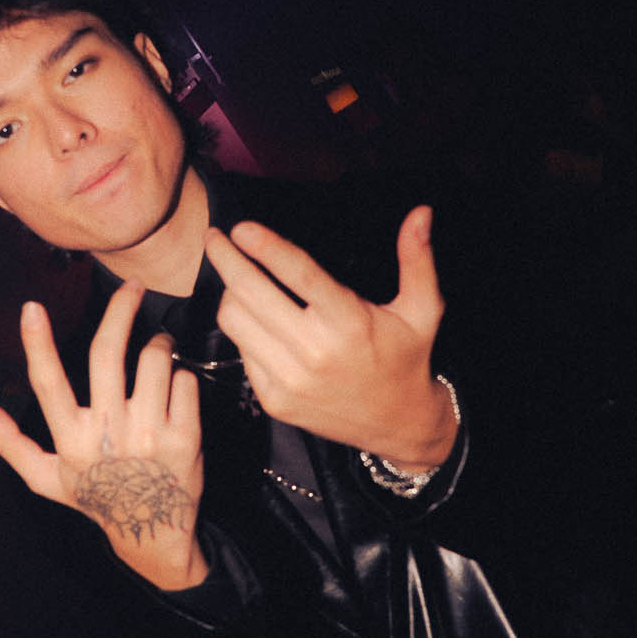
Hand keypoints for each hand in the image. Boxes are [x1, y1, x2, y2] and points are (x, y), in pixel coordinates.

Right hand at [0, 282, 208, 589]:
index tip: (30, 308)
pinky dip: (180, 375)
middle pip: (107, 354)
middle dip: (120, 310)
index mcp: (71, 441)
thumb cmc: (96, 499)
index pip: (48, 384)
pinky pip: (184, 380)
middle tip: (132, 289)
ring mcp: (149, 436)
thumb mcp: (47, 479)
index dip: (37, 344)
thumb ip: (10, 442)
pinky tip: (173, 389)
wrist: (153, 533)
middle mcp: (108, 436)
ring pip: (154, 360)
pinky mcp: (185, 438)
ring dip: (157, 344)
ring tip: (157, 349)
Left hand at [204, 206, 455, 469]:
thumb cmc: (406, 357)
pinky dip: (241, 328)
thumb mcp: (421, 309)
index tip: (240, 227)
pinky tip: (251, 316)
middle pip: (250, 293)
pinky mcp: (274, 399)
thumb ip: (417, 259)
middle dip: (225, 259)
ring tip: (234, 275)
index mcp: (349, 322)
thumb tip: (421, 213)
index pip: (298, 273)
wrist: (397, 424)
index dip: (265, 246)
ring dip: (229, 292)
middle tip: (214, 238)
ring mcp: (289, 379)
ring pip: (235, 322)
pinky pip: (241, 351)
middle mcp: (315, 351)